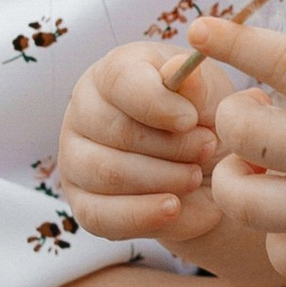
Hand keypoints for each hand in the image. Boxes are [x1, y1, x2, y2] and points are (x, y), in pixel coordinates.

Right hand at [56, 38, 285, 286]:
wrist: (206, 170)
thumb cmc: (203, 120)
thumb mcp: (209, 97)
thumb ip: (195, 86)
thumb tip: (174, 71)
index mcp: (112, 73)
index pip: (120, 81)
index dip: (157, 103)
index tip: (191, 119)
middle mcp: (84, 112)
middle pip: (118, 132)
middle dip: (172, 146)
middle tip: (208, 148)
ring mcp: (75, 159)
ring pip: (109, 174)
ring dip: (163, 179)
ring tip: (196, 176)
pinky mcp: (82, 204)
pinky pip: (101, 216)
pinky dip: (142, 215)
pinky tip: (173, 208)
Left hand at [197, 0, 285, 282]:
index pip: (282, 60)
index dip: (234, 40)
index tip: (198, 28)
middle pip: (244, 131)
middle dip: (232, 113)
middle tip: (256, 109)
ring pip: (244, 199)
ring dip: (236, 176)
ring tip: (256, 164)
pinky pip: (280, 253)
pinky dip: (276, 235)